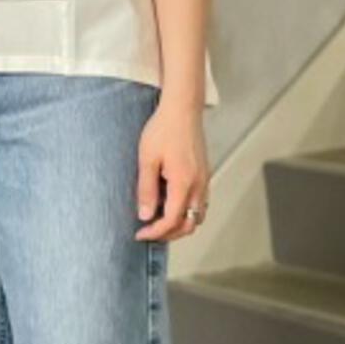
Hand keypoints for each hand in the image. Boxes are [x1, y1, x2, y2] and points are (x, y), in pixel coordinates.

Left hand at [134, 96, 209, 241]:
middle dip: (168, 234)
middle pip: (189, 224)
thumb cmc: (164, 129)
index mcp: (184, 183)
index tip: (140, 233)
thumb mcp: (147, 160)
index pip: (172, 220)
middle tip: (149, 232)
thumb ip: (146, 190)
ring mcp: (204, 180)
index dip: (155, 232)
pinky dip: (187, 212)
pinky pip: (200, 203)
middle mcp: (199, 185)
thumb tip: (145, 215)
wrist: (183, 109)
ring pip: (197, 216)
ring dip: (179, 224)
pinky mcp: (204, 174)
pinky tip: (171, 205)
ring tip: (159, 221)